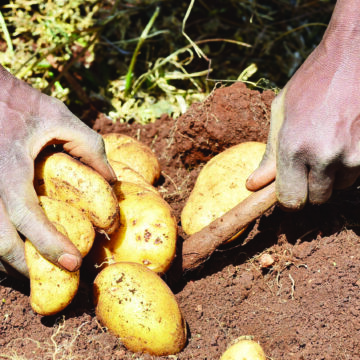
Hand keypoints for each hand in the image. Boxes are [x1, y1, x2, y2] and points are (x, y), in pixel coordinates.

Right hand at [0, 65, 115, 276]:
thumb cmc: (21, 102)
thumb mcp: (60, 118)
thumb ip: (90, 147)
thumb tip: (110, 180)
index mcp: (9, 170)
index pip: (27, 217)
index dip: (48, 244)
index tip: (72, 263)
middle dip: (23, 267)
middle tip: (52, 277)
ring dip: (9, 260)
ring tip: (34, 269)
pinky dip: (2, 241)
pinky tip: (18, 245)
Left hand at [246, 0, 359, 209]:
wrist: (354, 55)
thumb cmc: (312, 82)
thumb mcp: (281, 113)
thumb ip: (269, 155)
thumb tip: (254, 185)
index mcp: (294, 147)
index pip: (290, 200)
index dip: (288, 198)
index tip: (288, 187)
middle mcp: (324, 156)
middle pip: (316, 199)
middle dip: (309, 187)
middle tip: (306, 163)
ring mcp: (354, 155)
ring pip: (338, 187)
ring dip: (331, 175)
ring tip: (327, 144)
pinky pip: (356, 175)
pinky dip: (348, 165)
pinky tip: (344, 140)